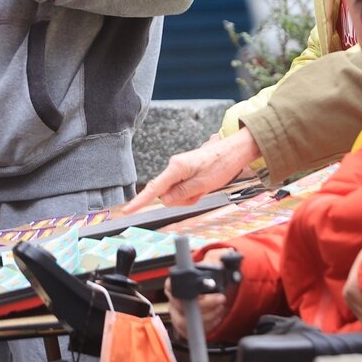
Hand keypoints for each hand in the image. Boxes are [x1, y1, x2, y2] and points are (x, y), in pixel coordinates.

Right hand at [124, 130, 260, 212]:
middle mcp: (174, 167)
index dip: (140, 201)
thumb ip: (181, 193)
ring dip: (189, 196)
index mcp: (176, 168)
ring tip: (203, 188)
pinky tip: (202, 186)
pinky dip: (192, 192)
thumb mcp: (202, 184)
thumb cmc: (221, 164)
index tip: (128, 210)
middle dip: (182, 200)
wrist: (234, 151)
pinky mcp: (184, 171)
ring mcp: (179, 169)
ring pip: (176, 193)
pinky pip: (182, 188)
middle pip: (167, 194)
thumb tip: (164, 200)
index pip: (154, 188)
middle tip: (199, 194)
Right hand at [166, 247, 232, 339]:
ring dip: (208, 316)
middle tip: (220, 298)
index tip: (205, 288)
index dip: (186, 288)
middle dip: (204, 304)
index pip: (170, 285)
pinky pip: (193, 331)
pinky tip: (217, 315)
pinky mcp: (186, 327)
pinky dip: (209, 325)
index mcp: (174, 281)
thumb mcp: (214, 260)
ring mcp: (178, 314)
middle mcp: (173, 299)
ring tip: (220, 307)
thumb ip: (218, 257)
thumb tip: (227, 254)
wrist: (214, 289)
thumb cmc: (210, 273)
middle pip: (180, 306)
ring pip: (186, 322)